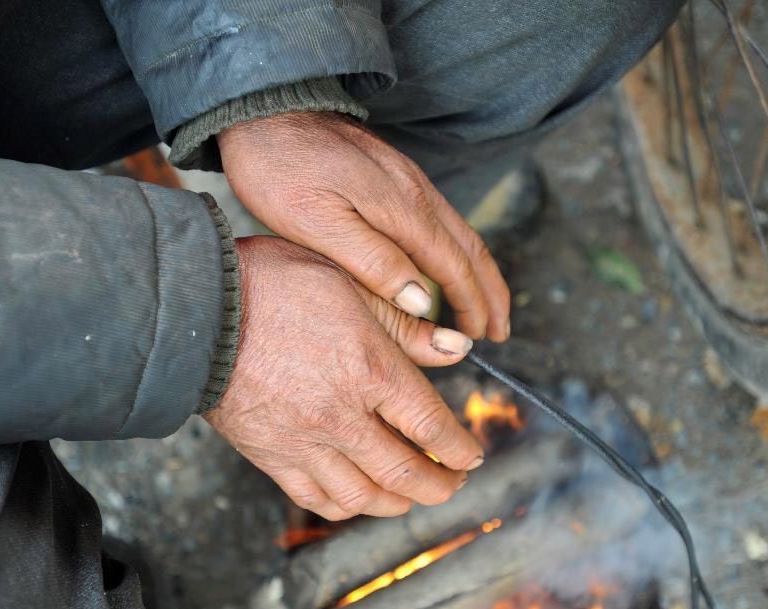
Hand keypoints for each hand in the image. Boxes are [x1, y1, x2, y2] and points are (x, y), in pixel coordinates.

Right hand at [205, 235, 484, 520]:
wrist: (197, 311)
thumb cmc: (272, 285)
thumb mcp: (349, 283)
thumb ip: (405, 324)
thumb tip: (458, 347)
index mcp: (370, 369)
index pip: (431, 426)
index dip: (459, 449)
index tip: (471, 455)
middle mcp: (342, 415)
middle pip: (405, 472)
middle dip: (439, 485)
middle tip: (453, 484)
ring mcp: (304, 442)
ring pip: (363, 496)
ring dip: (396, 503)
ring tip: (411, 497)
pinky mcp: (271, 456)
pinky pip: (316, 499)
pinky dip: (345, 506)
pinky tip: (357, 499)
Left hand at [217, 111, 509, 341]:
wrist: (267, 110)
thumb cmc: (282, 171)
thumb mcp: (317, 223)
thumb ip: (372, 261)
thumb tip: (421, 303)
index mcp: (403, 210)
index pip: (454, 268)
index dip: (472, 307)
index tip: (482, 339)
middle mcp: (417, 193)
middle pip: (472, 249)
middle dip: (491, 294)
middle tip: (500, 331)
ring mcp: (409, 180)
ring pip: (461, 233)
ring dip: (479, 273)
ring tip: (485, 306)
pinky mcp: (396, 175)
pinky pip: (442, 220)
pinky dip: (457, 252)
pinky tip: (448, 266)